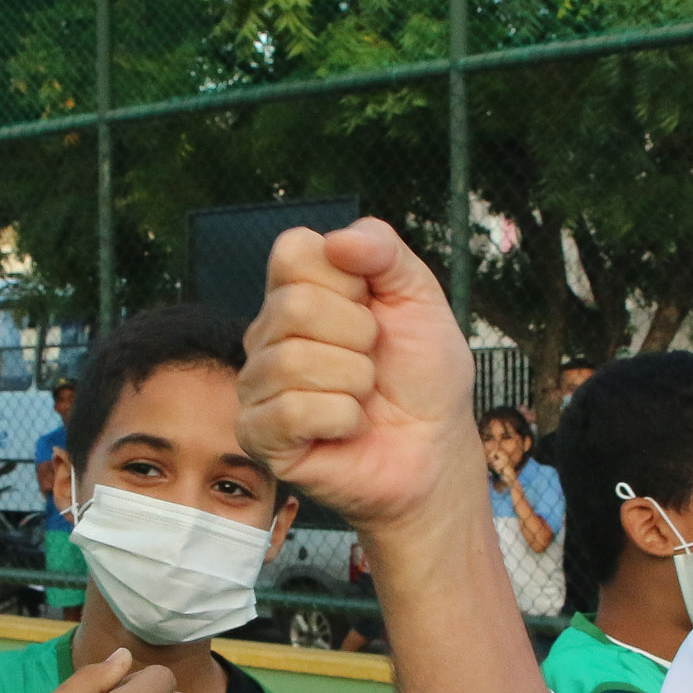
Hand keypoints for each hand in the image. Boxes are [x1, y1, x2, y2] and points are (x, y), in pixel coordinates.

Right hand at [238, 219, 479, 534]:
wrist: (435, 450)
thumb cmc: (423, 375)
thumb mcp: (420, 298)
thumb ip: (385, 251)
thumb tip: (337, 241)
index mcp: (297, 291)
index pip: (293, 250)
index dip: (348, 278)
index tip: (372, 307)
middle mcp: (267, 333)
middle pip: (295, 306)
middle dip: (360, 336)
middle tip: (374, 362)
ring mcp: (257, 384)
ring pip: (293, 361)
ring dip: (354, 382)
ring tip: (363, 397)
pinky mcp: (257, 435)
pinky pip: (290, 412)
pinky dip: (340, 419)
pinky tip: (347, 427)